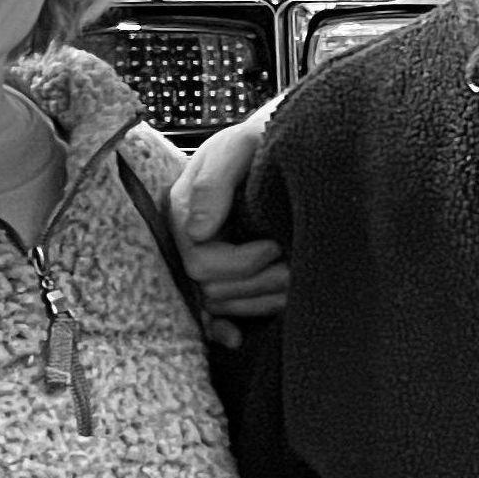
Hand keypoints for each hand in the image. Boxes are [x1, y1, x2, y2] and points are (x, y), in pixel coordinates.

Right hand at [168, 108, 287, 333]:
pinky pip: (210, 317)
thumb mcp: (238, 147)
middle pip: (212, 290)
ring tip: (293, 283)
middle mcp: (188, 239)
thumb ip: (215, 182)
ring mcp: (203, 257)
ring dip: (258, 302)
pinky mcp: (221, 272)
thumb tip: (198, 231)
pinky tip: (236, 338)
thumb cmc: (263, 139)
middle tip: (295, 268)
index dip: (243, 263)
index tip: (276, 245)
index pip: (202, 263)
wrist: (282, 140)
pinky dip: (224, 328)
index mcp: (184, 210)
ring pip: (219, 305)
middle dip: (259, 284)